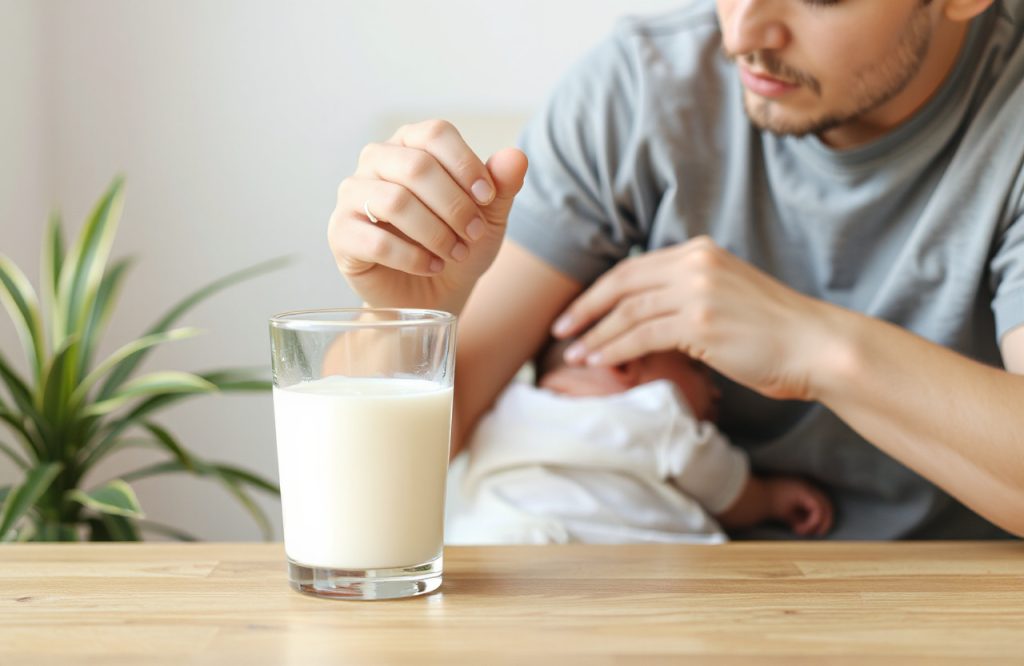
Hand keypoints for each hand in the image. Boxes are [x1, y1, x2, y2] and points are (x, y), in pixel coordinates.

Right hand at [328, 119, 527, 313]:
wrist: (433, 293)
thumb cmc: (458, 244)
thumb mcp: (489, 216)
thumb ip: (502, 186)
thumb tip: (516, 157)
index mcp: (411, 143)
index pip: (435, 134)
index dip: (466, 165)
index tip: (488, 197)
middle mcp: (377, 160)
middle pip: (415, 166)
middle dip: (454, 205)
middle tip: (475, 233)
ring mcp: (352, 195)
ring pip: (394, 201)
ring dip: (435, 232)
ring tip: (455, 253)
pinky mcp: (340, 233)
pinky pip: (374, 240)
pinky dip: (412, 258)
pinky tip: (432, 266)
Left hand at [551, 236, 842, 401]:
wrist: (817, 345)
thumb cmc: (776, 332)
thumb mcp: (727, 297)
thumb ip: (690, 295)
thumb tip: (650, 316)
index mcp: (701, 253)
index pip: (634, 268)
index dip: (600, 291)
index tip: (577, 311)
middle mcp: (696, 264)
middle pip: (622, 283)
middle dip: (585, 307)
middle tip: (559, 328)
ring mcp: (698, 291)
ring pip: (627, 311)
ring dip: (595, 334)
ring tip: (573, 353)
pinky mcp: (700, 321)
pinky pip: (641, 335)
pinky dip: (614, 348)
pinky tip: (598, 360)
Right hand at [714, 475, 832, 536]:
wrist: (753, 498)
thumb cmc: (764, 504)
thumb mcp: (784, 512)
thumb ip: (796, 516)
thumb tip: (803, 526)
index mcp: (802, 488)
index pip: (821, 501)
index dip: (823, 517)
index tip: (815, 531)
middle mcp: (806, 485)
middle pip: (827, 503)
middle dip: (825, 522)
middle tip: (818, 534)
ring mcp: (805, 487)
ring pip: (824, 507)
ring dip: (818, 523)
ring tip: (801, 532)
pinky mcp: (804, 491)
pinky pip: (817, 509)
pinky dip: (812, 522)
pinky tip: (797, 529)